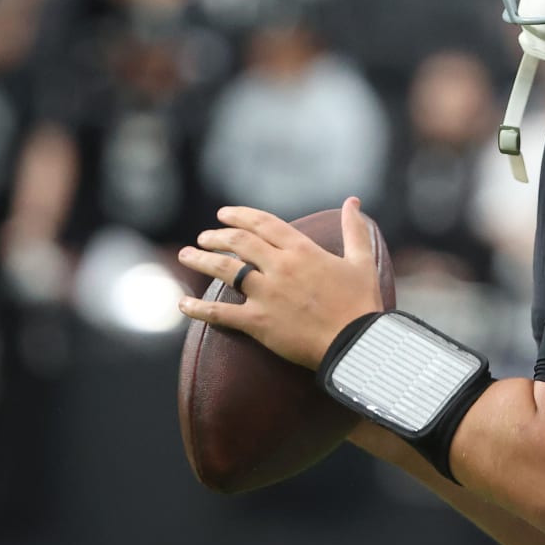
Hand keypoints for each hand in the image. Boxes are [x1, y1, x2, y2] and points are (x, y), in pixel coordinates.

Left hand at [177, 198, 385, 369]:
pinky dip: (198, 308)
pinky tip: (182, 303)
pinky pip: (220, 313)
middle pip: (238, 242)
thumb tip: (353, 201)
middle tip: (204, 238)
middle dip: (216, 236)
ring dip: (201, 260)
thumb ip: (354, 229)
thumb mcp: (362, 261)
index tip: (223, 214)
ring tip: (186, 255)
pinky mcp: (258, 322)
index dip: (240, 215)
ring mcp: (266, 294)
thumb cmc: (361, 303)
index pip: (263, 224)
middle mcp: (280, 267)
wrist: (356, 342)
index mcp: (302, 250)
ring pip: (224, 270)